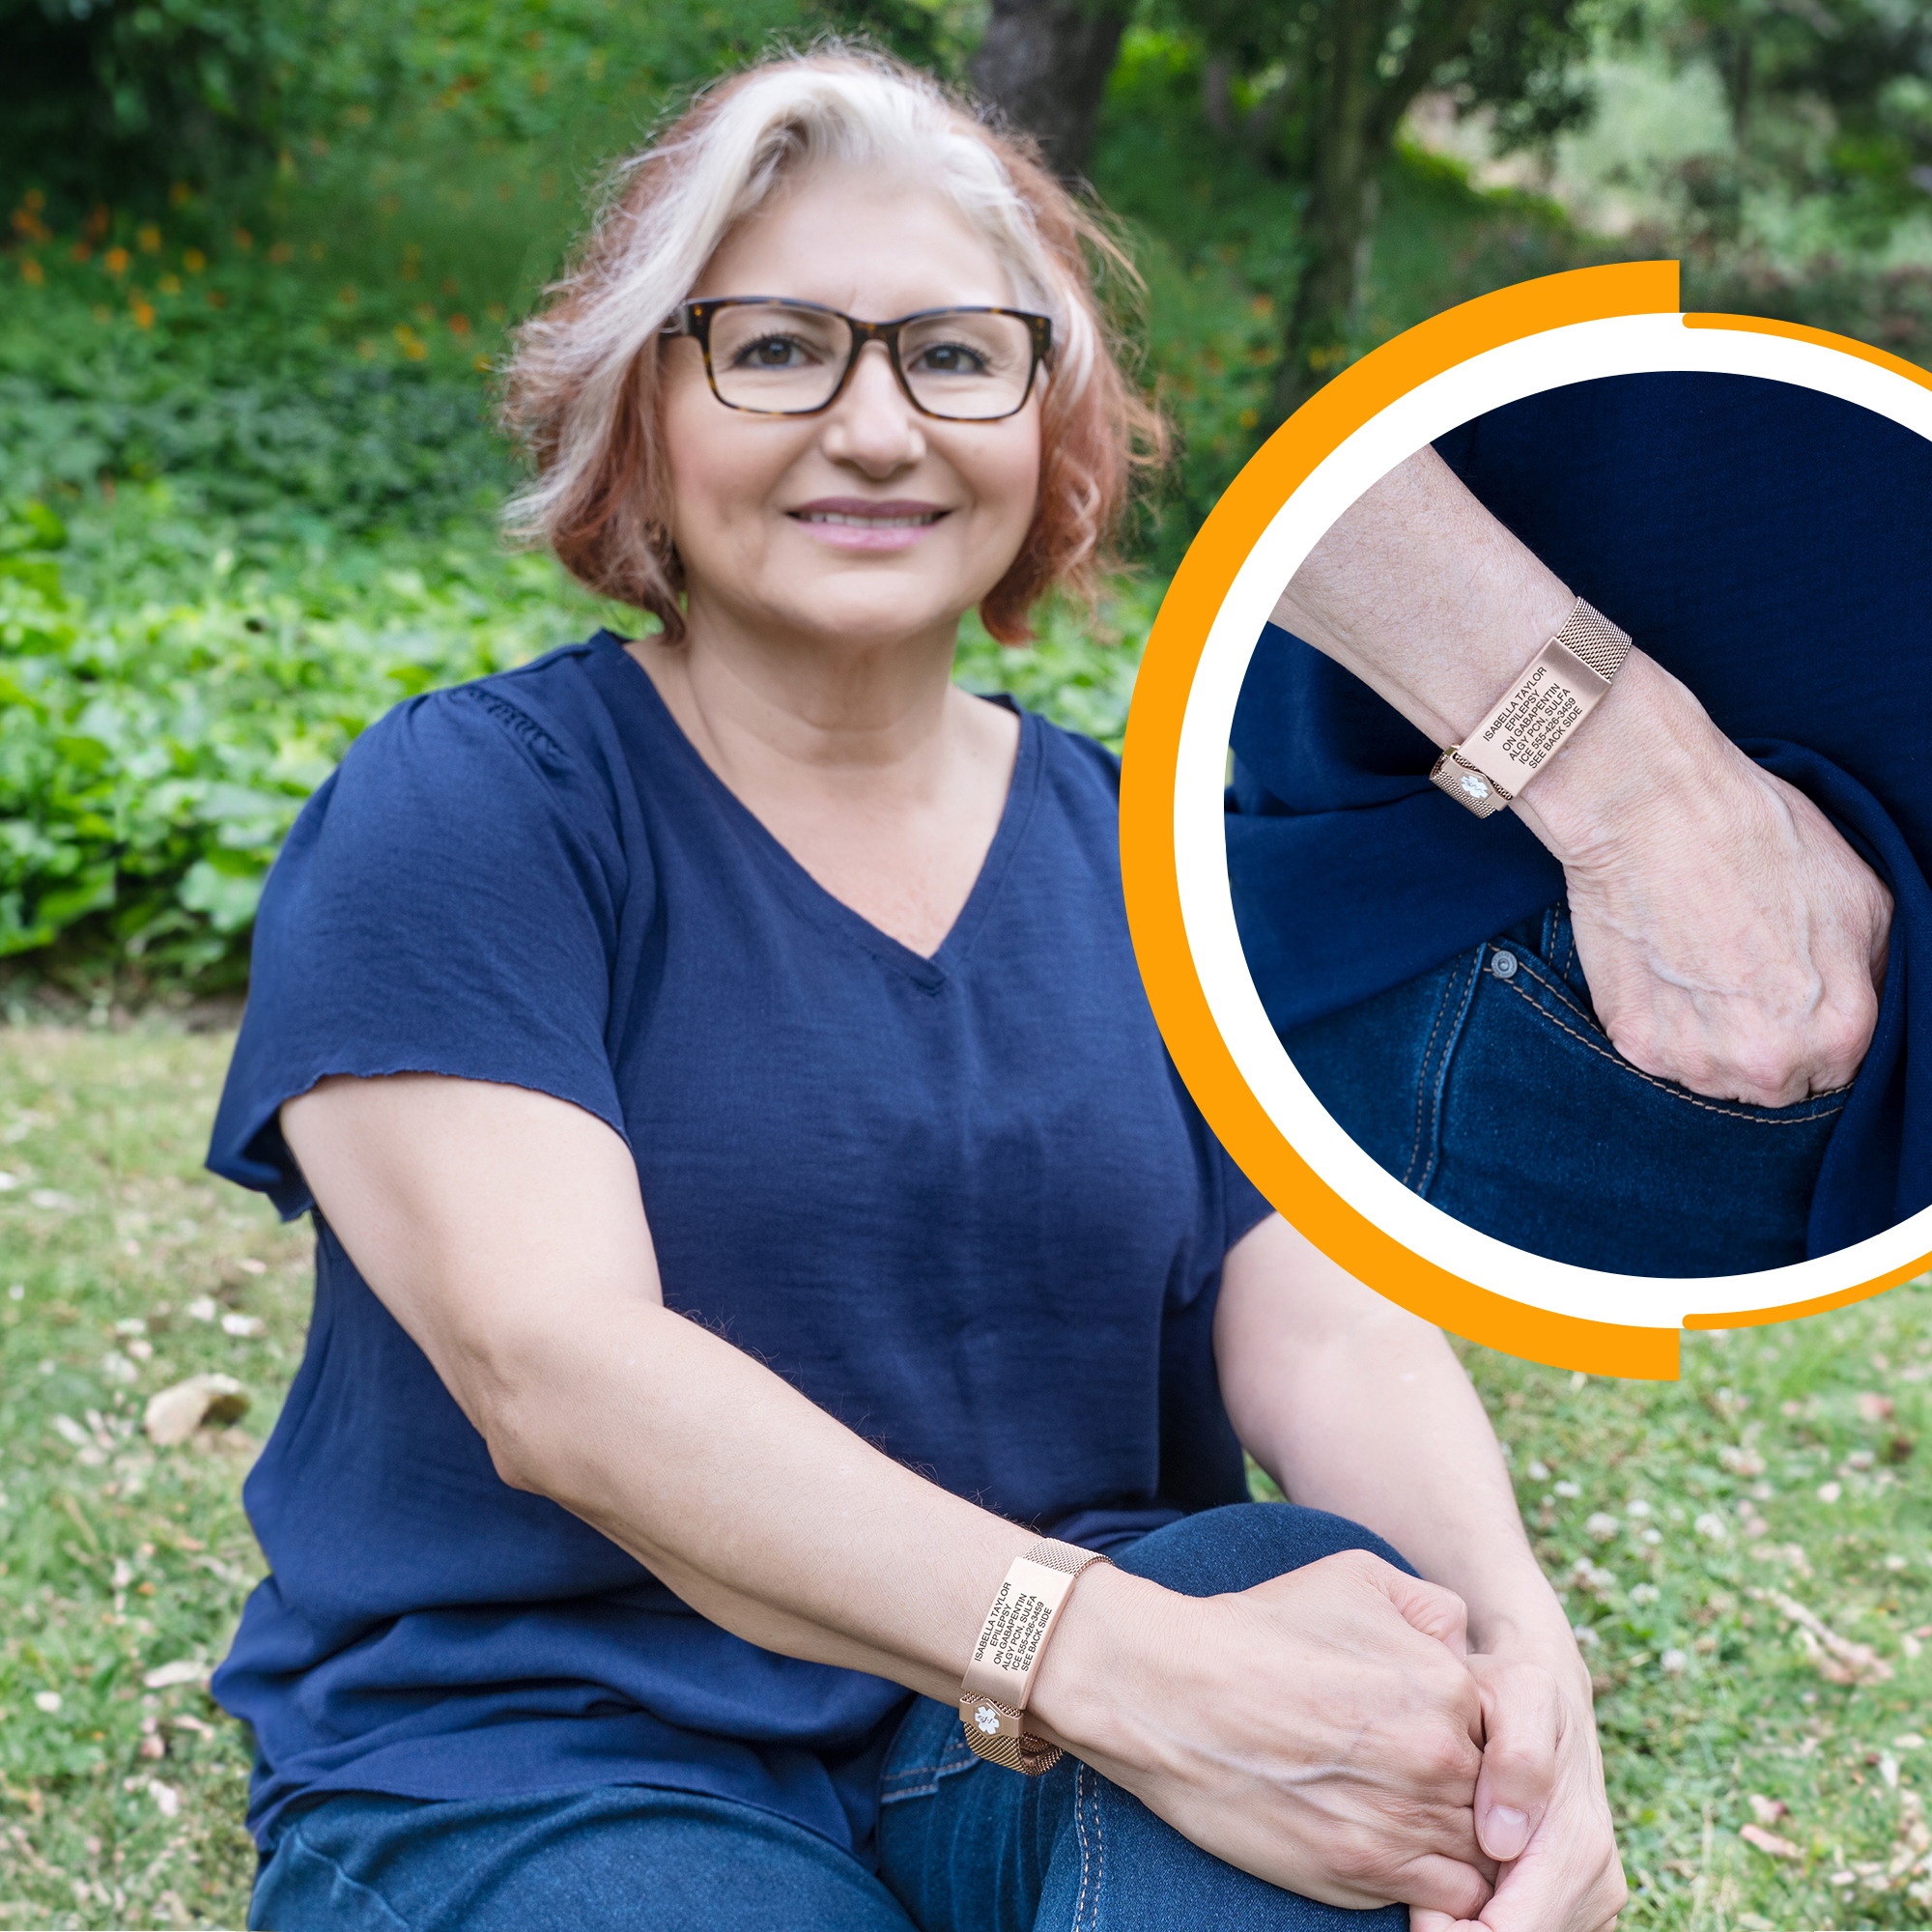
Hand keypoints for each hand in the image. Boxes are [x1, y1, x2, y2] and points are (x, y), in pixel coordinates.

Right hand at [1032, 1549, 1515, 1919]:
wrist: (1168, 1692)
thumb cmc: (1257, 1629)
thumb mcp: (1353, 1577)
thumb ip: (1431, 1605)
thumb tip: (1464, 1640)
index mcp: (1446, 1684)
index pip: (1506, 1730)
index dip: (1474, 1732)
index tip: (1432, 1729)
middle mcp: (1438, 1758)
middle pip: (1497, 1798)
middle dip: (1472, 1792)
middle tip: (1414, 1774)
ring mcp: (1403, 1823)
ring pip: (1477, 1853)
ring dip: (1458, 1841)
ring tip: (1401, 1812)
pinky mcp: (1364, 1874)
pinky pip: (1444, 1897)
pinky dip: (1436, 1886)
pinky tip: (1391, 1849)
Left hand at [1409, 1646, 1625, 1931]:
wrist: (1544, 1693)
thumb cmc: (1516, 1690)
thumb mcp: (1516, 1694)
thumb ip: (1516, 1759)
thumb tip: (1504, 1841)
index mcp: (1580, 1846)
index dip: (1457, 1931)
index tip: (1421, 1903)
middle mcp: (1596, 1882)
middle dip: (1459, 1927)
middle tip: (1421, 1891)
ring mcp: (1590, 1896)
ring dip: (1472, 1921)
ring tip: (1441, 1872)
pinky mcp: (1576, 1900)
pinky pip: (1524, 1926)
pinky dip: (1486, 1914)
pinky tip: (1464, 1874)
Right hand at [1519, 653, 1891, 1107]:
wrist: (1651, 813)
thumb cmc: (1758, 839)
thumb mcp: (1864, 898)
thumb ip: (1870, 975)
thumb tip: (1864, 1002)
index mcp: (1839, 1031)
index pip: (1841, 1073)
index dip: (1820, 1033)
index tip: (1796, 997)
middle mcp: (1768, 1063)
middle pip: (1778, 1088)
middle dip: (1768, 1044)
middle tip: (1745, 980)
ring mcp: (1695, 1058)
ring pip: (1716, 1078)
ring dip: (1713, 1041)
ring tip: (1704, 972)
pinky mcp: (1635, 1040)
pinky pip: (1661, 1055)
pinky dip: (1665, 1024)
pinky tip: (1668, 970)